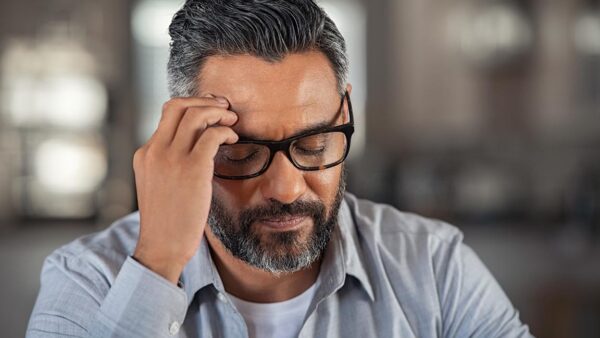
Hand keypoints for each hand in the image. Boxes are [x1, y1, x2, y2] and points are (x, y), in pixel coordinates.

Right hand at [132, 96, 237, 282]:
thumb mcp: (159, 185)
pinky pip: (212, 135)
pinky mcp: (192, 168)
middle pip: (178, 105)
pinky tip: (234, 140)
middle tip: (225, 109)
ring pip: (196, 114)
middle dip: (205, 101)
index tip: (211, 110)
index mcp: (145, 154)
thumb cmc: (168, 221)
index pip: (167, 114)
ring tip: (233, 122)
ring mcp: (171, 158)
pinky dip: (226, 131)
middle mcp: (154, 150)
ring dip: (219, 113)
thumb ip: (170, 164)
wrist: (162, 247)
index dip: (193, 105)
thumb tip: (198, 147)